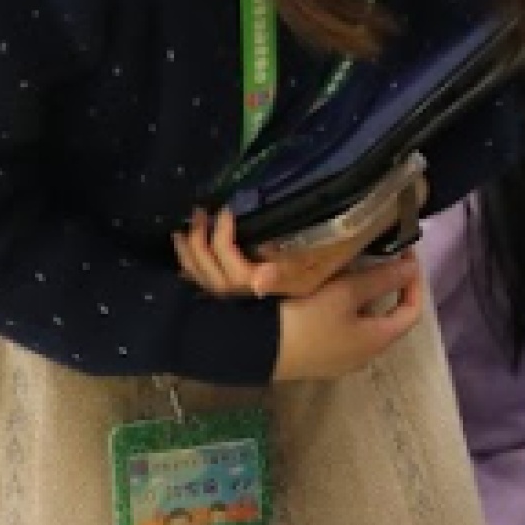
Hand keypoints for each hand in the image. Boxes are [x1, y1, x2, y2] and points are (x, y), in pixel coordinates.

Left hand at [173, 206, 369, 302]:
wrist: (342, 314)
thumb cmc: (336, 275)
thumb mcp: (320, 270)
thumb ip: (291, 272)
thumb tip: (258, 279)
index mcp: (269, 291)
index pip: (234, 272)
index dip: (222, 240)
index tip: (227, 210)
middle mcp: (251, 300)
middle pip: (212, 276)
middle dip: (200, 242)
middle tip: (200, 212)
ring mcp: (242, 302)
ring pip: (205, 282)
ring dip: (189, 255)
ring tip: (183, 230)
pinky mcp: (239, 299)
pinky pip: (205, 287)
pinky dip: (192, 270)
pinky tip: (186, 256)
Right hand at [271, 256, 424, 382]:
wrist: (258, 350)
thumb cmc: (307, 320)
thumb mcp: (345, 294)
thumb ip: (380, 279)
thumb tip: (410, 269)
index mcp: (379, 340)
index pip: (412, 311)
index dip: (414, 283)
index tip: (405, 256)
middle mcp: (365, 355)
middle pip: (387, 317)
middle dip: (386, 286)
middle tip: (376, 257)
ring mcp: (341, 359)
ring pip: (362, 322)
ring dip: (362, 296)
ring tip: (349, 268)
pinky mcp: (320, 357)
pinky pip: (342, 329)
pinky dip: (343, 308)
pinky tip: (327, 292)